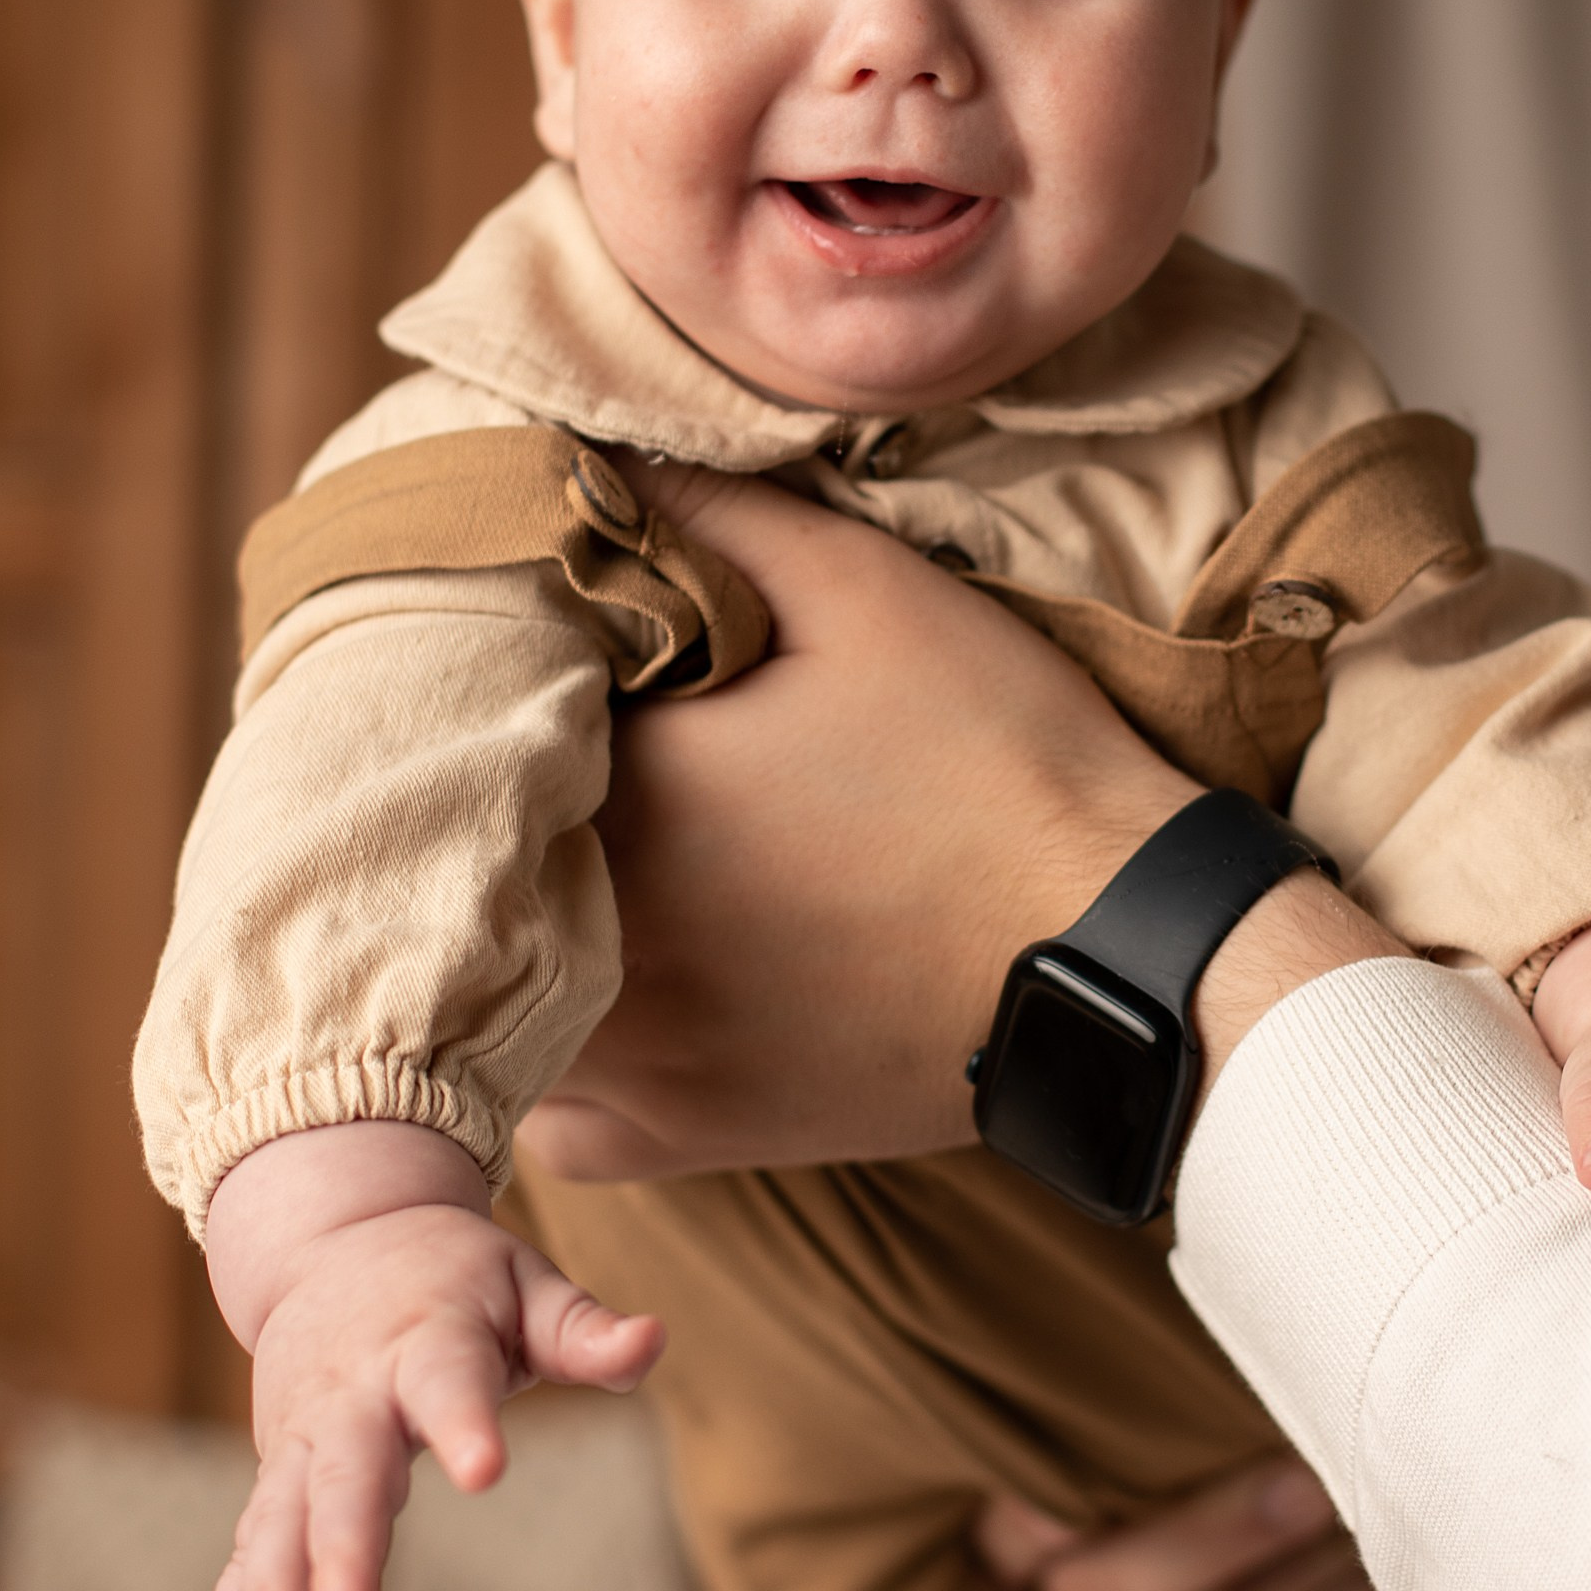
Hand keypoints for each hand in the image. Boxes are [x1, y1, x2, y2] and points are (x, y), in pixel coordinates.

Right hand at [195, 1123, 662, 1590]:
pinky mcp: (280, 1471)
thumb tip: (657, 1339)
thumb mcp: (523, 1282)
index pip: (448, 1383)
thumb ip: (583, 1328)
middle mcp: (354, 1394)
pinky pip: (251, 1544)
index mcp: (426, 1340)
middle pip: (345, 1475)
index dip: (465, 1423)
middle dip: (340, 1552)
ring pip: (283, 1521)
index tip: (485, 1470)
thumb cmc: (454, 1273)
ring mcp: (305, 1437)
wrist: (334, 1235)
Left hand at [524, 466, 1393, 1180]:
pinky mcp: (680, 1136)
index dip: (505, 668)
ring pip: (489, 984)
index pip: (482, 714)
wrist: (1120, 961)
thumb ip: (705, 512)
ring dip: (502, 919)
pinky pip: (551, 1099)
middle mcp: (596, 942)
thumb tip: (575, 454)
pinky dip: (550, 1043)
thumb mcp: (867, 589)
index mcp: (624, 796)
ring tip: (554, 853)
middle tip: (550, 740)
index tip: (546, 638)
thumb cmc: (1001, 762)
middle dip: (493, 794)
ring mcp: (634, 1058)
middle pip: (470, 855)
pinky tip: (595, 980)